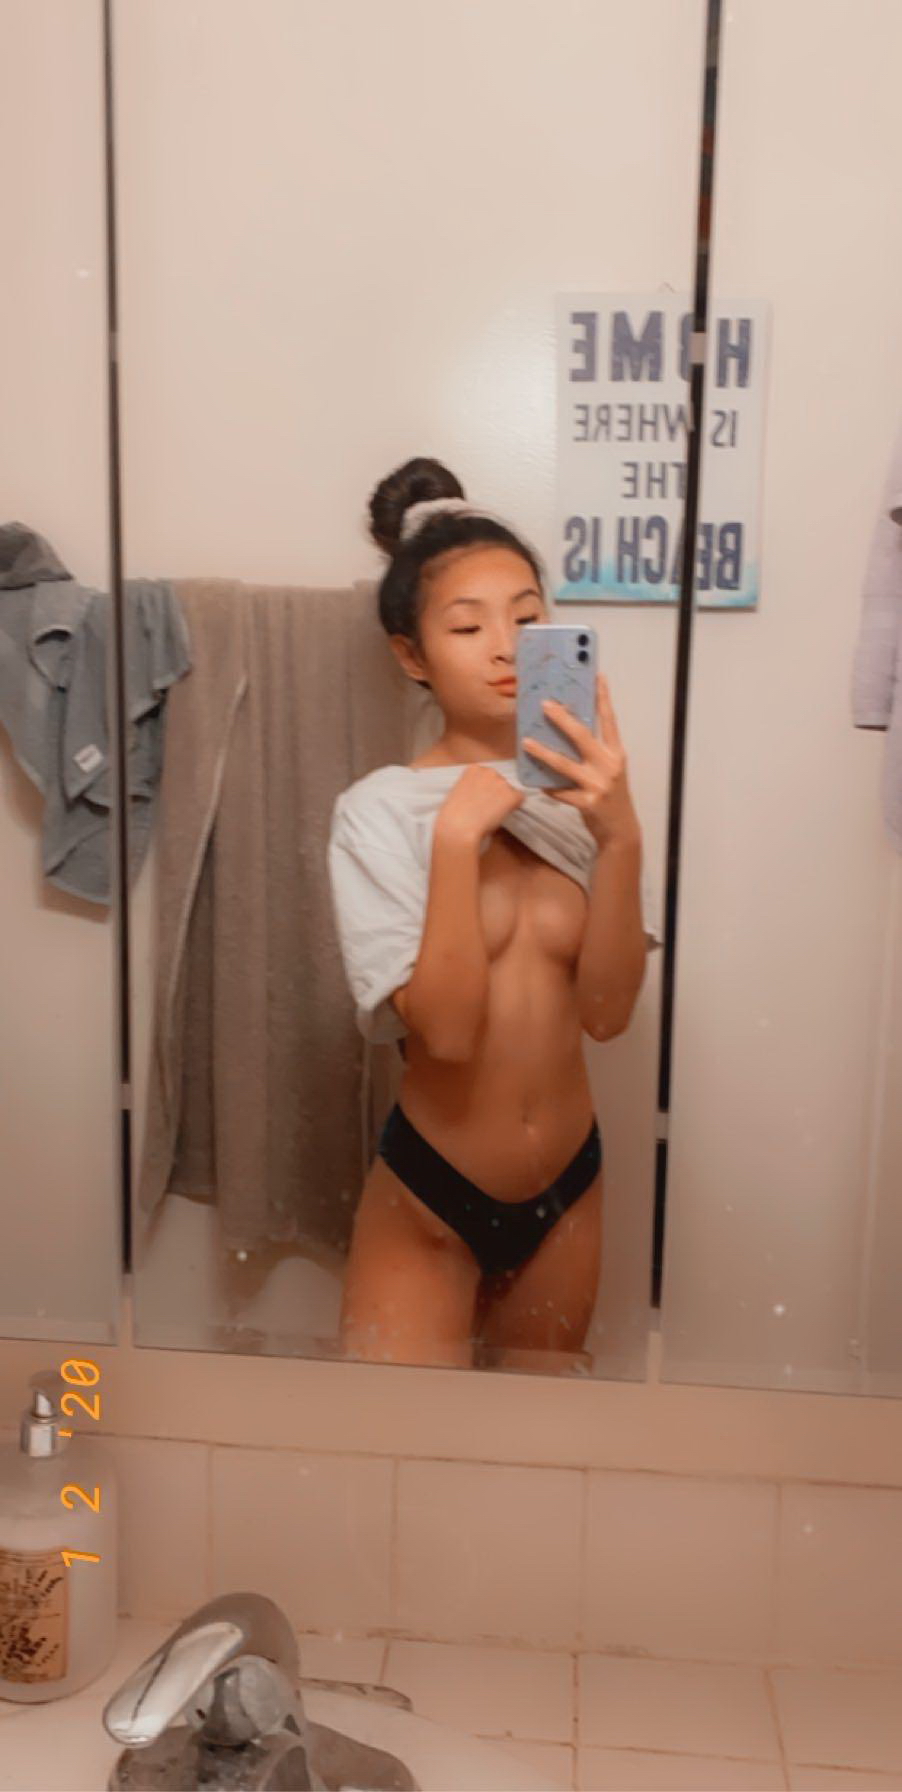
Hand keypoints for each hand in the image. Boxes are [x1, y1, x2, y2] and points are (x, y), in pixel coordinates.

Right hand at [436, 764, 526, 845]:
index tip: (479, 798)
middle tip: (486, 807)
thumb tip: (485, 793)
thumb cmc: (454, 814)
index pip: (487, 776)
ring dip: (504, 801)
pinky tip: (500, 815)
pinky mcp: (512, 795)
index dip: (485, 789)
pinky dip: (513, 808)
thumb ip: (473, 786)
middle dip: (496, 793)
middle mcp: (489, 771)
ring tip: (491, 813)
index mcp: (474, 769)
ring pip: (509, 791)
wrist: (459, 826)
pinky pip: (519, 800)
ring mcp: (502, 782)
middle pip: (499, 781)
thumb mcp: (460, 791)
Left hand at [521, 673, 639, 846]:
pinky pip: (561, 792)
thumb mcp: (611, 770)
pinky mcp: (588, 804)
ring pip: (565, 764)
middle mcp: (609, 766)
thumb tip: (569, 729)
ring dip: (543, 752)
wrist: (621, 830)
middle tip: (545, 704)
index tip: (597, 676)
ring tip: (526, 742)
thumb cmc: (612, 796)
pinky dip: (548, 787)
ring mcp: (598, 785)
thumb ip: (596, 751)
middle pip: (583, 736)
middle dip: (562, 719)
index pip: (609, 721)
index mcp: (616, 754)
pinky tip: (536, 782)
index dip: (603, 698)